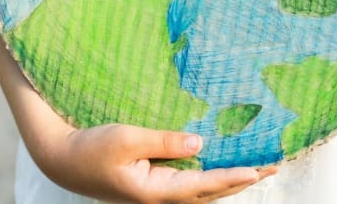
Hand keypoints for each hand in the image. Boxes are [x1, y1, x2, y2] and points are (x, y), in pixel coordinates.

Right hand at [40, 123, 277, 202]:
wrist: (62, 160)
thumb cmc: (91, 149)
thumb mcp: (126, 139)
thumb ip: (164, 141)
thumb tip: (200, 143)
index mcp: (155, 191)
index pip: (203, 186)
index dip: (232, 177)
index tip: (258, 169)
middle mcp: (160, 197)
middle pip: (211, 192)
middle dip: (242, 178)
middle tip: (273, 163)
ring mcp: (158, 192)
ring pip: (203, 189)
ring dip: (230, 178)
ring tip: (258, 164)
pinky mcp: (154, 183)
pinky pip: (190, 180)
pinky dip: (212, 173)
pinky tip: (222, 160)